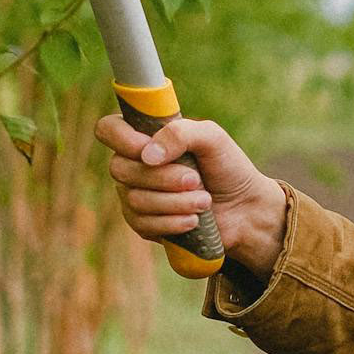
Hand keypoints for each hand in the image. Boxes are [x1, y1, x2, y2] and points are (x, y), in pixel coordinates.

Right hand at [93, 114, 288, 281]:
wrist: (244, 209)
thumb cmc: (227, 167)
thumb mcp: (213, 138)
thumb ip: (181, 133)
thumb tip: (147, 155)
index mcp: (148, 136)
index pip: (109, 129)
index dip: (121, 138)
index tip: (147, 148)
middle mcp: (136, 164)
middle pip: (120, 168)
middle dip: (163, 177)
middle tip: (196, 179)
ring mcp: (136, 194)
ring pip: (133, 199)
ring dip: (175, 202)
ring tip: (203, 201)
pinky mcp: (144, 223)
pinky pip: (142, 223)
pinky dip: (172, 221)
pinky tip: (193, 221)